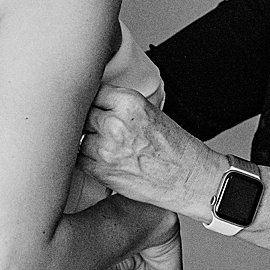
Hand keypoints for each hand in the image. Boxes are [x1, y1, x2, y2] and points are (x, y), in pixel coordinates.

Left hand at [80, 86, 216, 216]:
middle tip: (100, 129)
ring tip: (106, 147)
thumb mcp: (150, 111)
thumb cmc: (176, 148)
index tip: (95, 107)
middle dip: (89, 121)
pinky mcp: (101, 171)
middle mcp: (115, 123)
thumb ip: (121, 105)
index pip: (92, 91)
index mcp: (129, 103)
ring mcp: (105, 149)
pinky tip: (103, 160)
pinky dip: (86, 160)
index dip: (94, 101)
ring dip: (87, 141)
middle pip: (82, 114)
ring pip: (79, 137)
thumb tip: (95, 104)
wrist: (190, 178)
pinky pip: (79, 160)